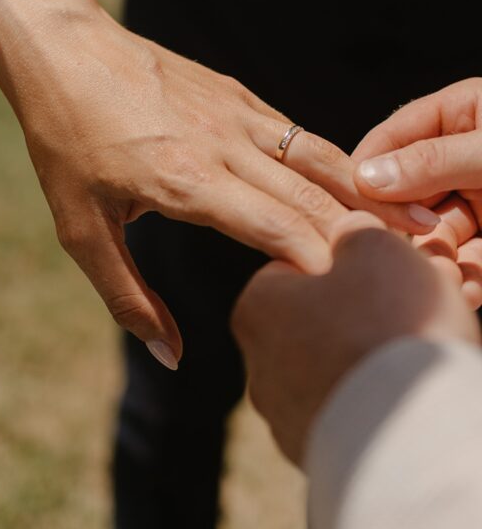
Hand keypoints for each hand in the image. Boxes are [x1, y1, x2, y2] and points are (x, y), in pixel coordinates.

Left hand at [0, 0, 436, 366]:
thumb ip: (125, 296)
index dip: (321, 265)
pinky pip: (294, 132)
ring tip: (399, 225)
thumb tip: (168, 357)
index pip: (278, 228)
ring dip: (359, 194)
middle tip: (396, 270)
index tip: (351, 299)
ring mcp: (233, 112)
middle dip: (356, 237)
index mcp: (186, 182)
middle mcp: (222, 145)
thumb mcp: (81, 229)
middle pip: (310, 197)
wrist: (64, 53)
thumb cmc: (65, 144)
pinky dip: (327, 161)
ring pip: (316, 157)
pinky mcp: (234, 92)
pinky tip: (346, 184)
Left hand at [231, 211, 479, 464]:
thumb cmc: (384, 324)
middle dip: (367, 309)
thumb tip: (350, 227)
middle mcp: (258, 363)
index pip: (299, 267)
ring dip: (375, 354)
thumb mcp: (376, 249)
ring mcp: (286, 414)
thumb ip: (355, 230)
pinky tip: (411, 391)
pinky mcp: (319, 454)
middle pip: (319, 320)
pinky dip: (380, 398)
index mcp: (257, 306)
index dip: (353, 261)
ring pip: (337, 367)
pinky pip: (354, 411)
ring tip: (423, 345)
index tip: (394, 264)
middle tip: (419, 303)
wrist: (406, 429)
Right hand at [353, 78, 481, 306]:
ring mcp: (480, 198)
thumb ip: (433, 159)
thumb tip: (364, 177)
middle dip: (400, 230)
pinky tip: (464, 294)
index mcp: (459, 114)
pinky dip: (466, 280)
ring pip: (436, 235)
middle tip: (387, 257)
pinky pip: (471, 261)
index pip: (391, 140)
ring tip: (434, 283)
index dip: (366, 173)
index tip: (345, 205)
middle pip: (406, 194)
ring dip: (433, 261)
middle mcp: (460, 157)